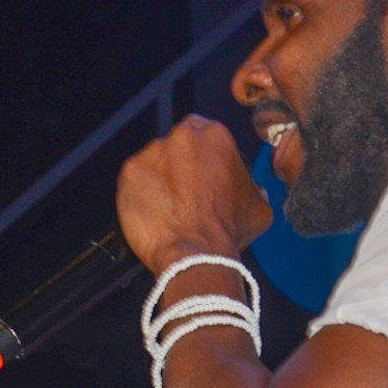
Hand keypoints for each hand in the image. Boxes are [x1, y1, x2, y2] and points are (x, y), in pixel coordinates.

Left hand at [116, 115, 271, 272]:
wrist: (196, 256)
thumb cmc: (227, 233)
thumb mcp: (258, 205)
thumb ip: (252, 186)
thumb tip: (251, 189)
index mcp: (215, 135)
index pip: (203, 131)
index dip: (200, 155)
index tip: (199, 173)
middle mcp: (182, 137)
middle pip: (177, 144)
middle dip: (179, 164)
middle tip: (184, 192)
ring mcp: (152, 153)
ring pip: (154, 161)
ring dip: (159, 178)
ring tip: (168, 207)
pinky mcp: (129, 173)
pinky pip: (134, 180)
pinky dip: (140, 193)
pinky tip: (153, 212)